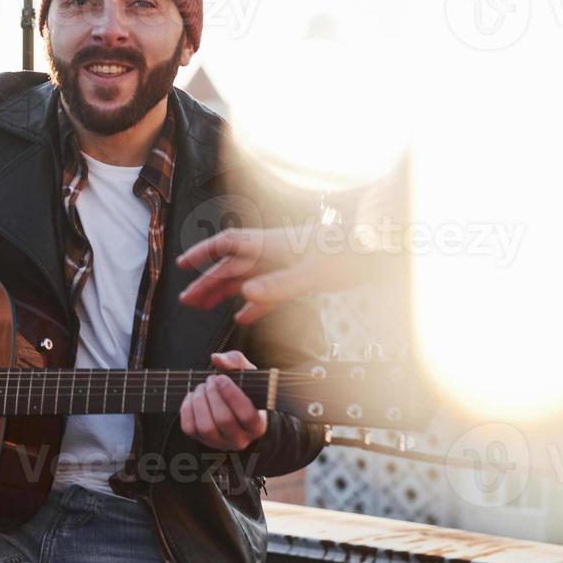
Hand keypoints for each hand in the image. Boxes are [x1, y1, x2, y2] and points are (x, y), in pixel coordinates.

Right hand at [178, 227, 366, 325]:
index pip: (228, 245)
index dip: (203, 253)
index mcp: (271, 246)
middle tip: (186, 300)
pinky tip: (243, 317)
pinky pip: (268, 292)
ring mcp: (285, 265)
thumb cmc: (349, 254)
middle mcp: (273, 253)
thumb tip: (245, 296)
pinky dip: (254, 305)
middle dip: (207, 282)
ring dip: (225, 293)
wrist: (380, 250)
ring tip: (204, 307)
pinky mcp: (298, 277)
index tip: (182, 264)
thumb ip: (278, 286)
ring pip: (247, 280)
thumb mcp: (313, 273)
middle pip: (232, 267)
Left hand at [179, 351, 267, 451]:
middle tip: (211, 379)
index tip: (221, 378)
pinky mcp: (201, 441)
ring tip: (202, 387)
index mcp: (257, 425)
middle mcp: (240, 439)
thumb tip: (217, 358)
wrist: (233, 410)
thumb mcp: (247, 374)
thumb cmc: (243, 391)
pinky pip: (189, 428)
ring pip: (205, 427)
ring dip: (200, 401)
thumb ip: (236, 361)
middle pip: (223, 419)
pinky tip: (192, 396)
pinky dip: (187, 409)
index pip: (246, 415)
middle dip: (213, 394)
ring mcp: (220, 443)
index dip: (231, 394)